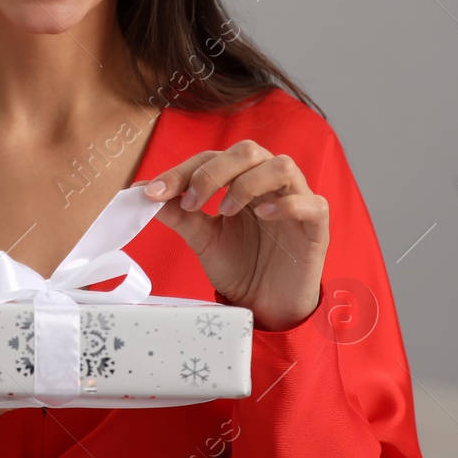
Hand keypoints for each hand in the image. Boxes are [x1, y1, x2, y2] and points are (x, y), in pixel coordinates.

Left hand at [138, 140, 327, 331]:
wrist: (266, 306)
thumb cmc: (240, 266)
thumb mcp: (202, 238)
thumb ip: (178, 214)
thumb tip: (140, 192)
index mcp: (240, 180)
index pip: (212, 157)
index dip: (182, 170)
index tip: (153, 192)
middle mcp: (269, 183)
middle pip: (247, 151)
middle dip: (212, 172)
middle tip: (191, 203)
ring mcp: (296, 200)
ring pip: (281, 165)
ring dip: (247, 183)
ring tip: (225, 212)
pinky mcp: (317, 225)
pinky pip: (311, 202)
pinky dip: (286, 204)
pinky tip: (263, 217)